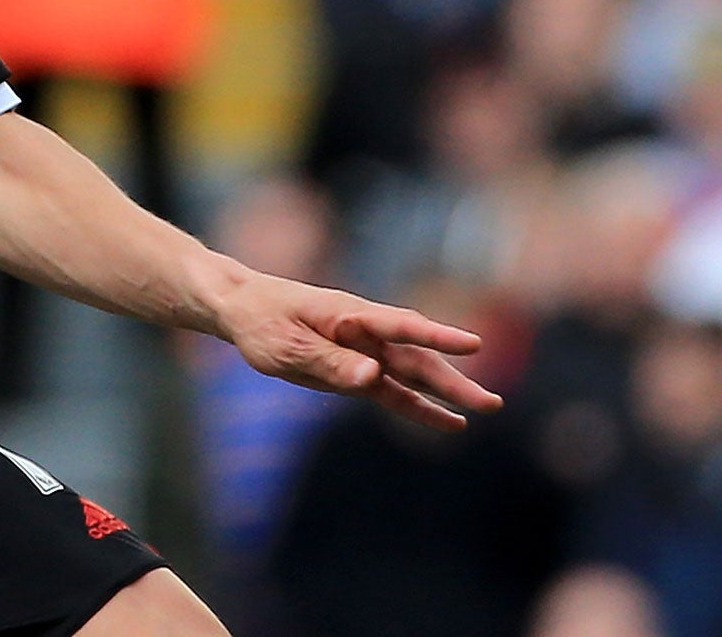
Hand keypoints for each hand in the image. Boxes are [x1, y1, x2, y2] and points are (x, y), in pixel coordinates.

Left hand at [214, 270, 503, 430]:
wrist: (240, 310)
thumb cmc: (260, 320)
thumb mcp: (287, 344)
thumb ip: (331, 360)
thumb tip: (374, 376)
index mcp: (349, 315)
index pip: (401, 325)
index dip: (438, 336)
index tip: (473, 344)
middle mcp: (364, 331)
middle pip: (416, 356)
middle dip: (454, 379)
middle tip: (493, 401)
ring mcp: (363, 350)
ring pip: (412, 373)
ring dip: (446, 391)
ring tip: (486, 409)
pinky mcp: (355, 370)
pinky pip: (393, 390)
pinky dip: (419, 405)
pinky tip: (449, 422)